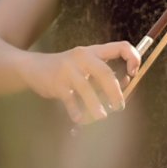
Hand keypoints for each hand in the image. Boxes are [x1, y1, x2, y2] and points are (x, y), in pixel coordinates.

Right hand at [22, 41, 140, 123]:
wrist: (33, 67)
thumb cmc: (65, 69)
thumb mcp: (85, 65)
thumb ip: (103, 73)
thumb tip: (126, 82)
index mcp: (93, 51)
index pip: (120, 47)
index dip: (132, 58)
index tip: (133, 73)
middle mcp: (82, 57)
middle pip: (105, 72)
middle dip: (115, 92)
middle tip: (120, 106)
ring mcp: (68, 70)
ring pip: (87, 89)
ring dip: (97, 105)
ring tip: (102, 116)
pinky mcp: (57, 83)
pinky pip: (70, 100)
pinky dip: (76, 111)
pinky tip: (80, 120)